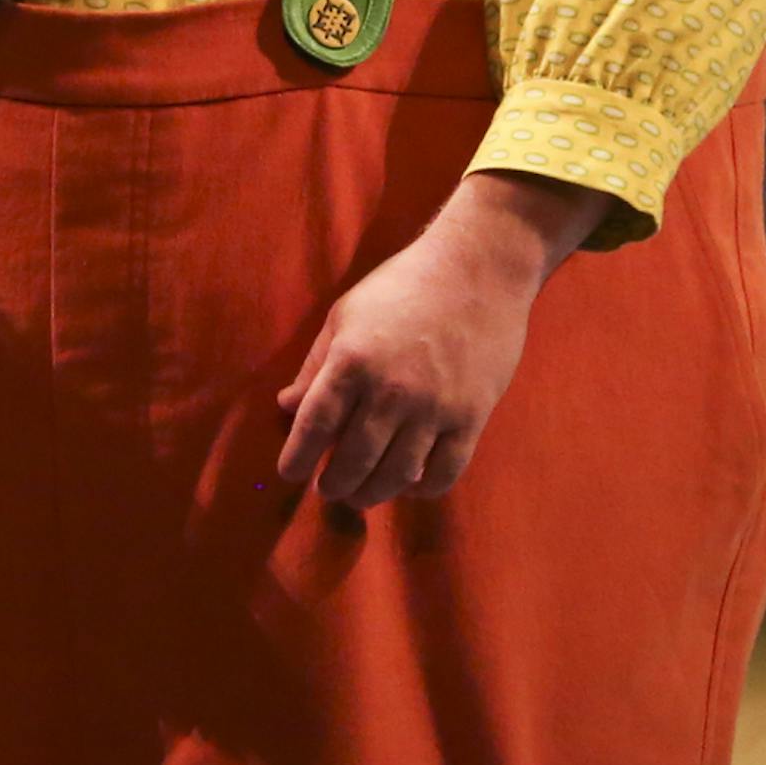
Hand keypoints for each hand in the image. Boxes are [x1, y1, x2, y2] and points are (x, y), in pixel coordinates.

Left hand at [275, 171, 607, 508]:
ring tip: (359, 495)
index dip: (297, 457)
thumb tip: (287, 406)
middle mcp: (390, 390)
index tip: (290, 474)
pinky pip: (444, 472)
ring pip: (396, 475)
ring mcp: (434, 408)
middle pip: (353, 459)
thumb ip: (315, 364)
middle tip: (326, 490)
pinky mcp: (471, 417)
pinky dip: (421, 489)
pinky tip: (407, 484)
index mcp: (352, 360)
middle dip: (333, 484)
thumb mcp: (345, 314)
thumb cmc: (403, 286)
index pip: (314, 424)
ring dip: (371, 493)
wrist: (478, 270)